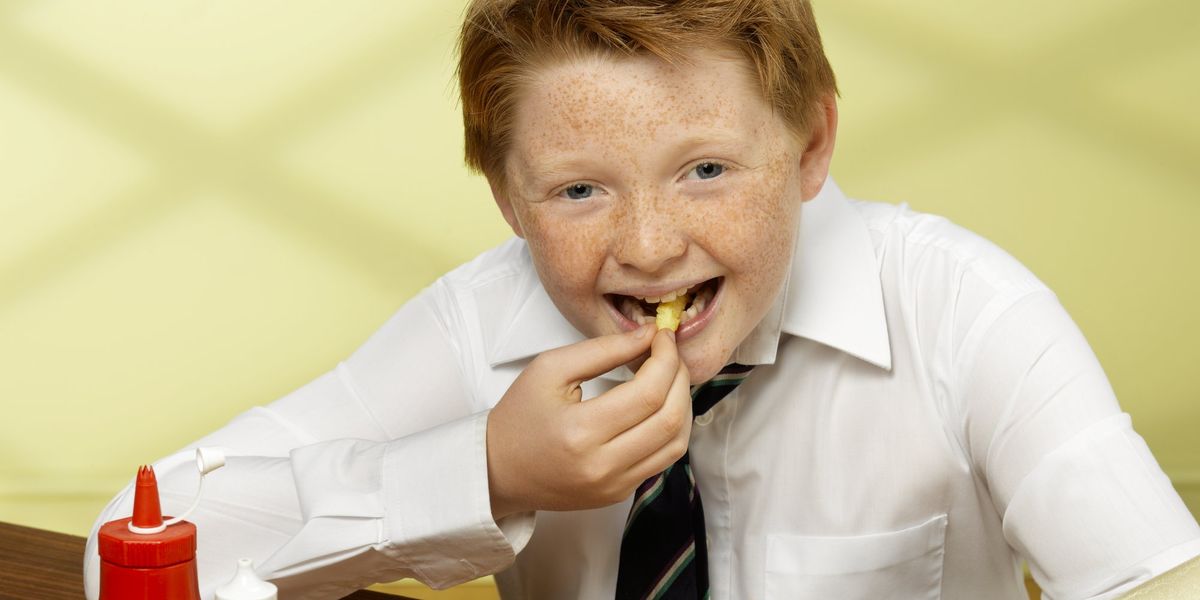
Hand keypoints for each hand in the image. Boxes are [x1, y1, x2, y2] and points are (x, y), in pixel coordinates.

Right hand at [486, 325, 691, 518]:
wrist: (498, 470)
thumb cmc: (519, 416)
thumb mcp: (550, 369)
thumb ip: (602, 349)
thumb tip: (649, 336)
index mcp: (580, 431)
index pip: (648, 392)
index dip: (666, 359)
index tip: (662, 337)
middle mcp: (602, 465)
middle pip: (670, 418)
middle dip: (680, 378)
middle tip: (670, 354)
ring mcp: (613, 485)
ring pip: (676, 443)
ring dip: (683, 405)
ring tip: (670, 378)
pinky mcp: (619, 493)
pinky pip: (663, 460)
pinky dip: (672, 428)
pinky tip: (661, 406)